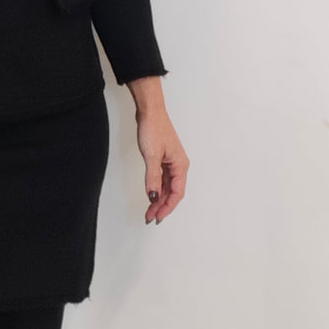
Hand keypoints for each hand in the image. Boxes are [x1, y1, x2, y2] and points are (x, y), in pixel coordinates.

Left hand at [136, 107, 188, 224]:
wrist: (149, 111)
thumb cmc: (154, 128)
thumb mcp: (151, 155)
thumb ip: (152, 178)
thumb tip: (152, 196)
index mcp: (180, 165)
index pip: (176, 193)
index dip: (167, 207)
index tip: (157, 216)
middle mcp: (178, 165)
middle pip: (172, 192)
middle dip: (161, 206)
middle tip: (150, 217)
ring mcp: (170, 162)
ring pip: (166, 187)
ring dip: (158, 199)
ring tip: (148, 210)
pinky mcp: (163, 158)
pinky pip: (162, 179)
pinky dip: (156, 188)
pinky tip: (150, 195)